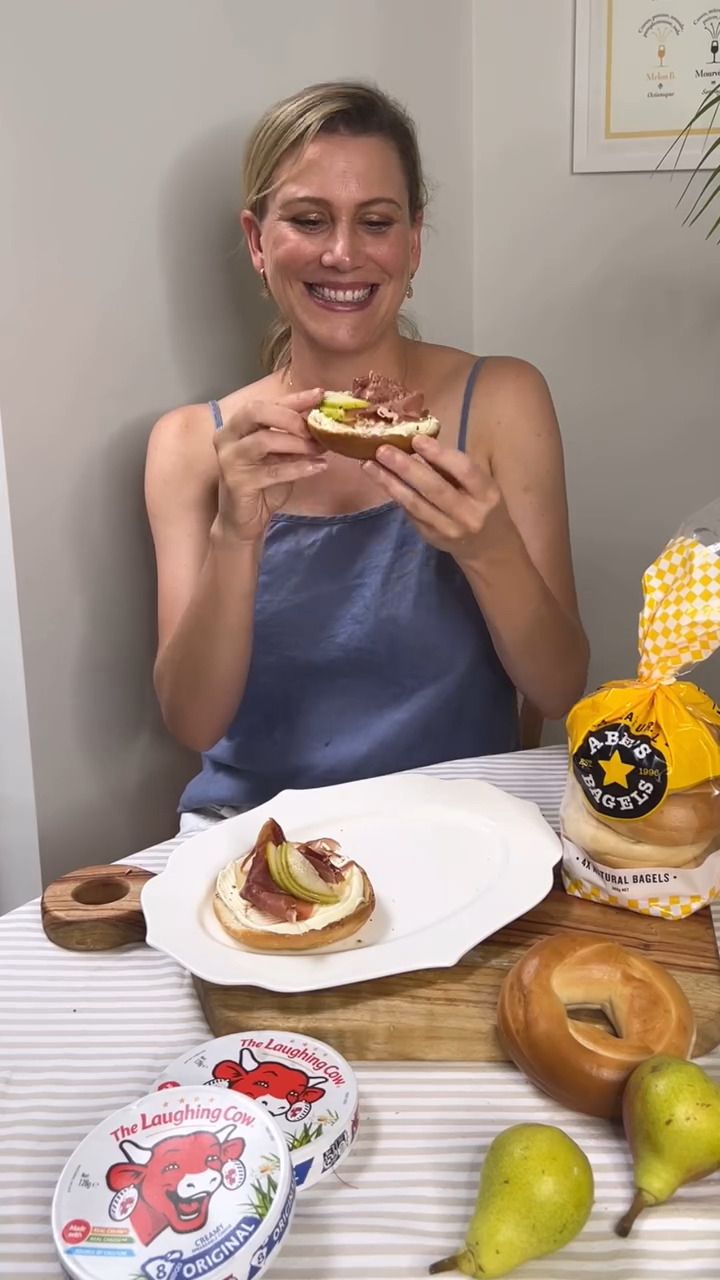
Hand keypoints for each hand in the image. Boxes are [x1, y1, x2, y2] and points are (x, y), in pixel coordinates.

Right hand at [213, 389, 325, 543]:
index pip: (266, 403)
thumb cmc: (261, 484)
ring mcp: (229, 459)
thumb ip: (293, 437)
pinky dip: (299, 468)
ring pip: (265, 440)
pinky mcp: (237, 482)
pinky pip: (272, 471)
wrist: (242, 521)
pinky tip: (318, 467)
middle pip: (256, 412)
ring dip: (297, 443)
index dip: (294, 398)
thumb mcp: (280, 455)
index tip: (320, 394)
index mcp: (237, 425)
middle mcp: (227, 437)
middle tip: (315, 428)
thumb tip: (324, 421)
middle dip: (290, 417)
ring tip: (320, 449)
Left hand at [362, 434, 507, 564]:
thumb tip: (417, 443)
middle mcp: (468, 514)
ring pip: (415, 504)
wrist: (487, 547)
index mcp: (487, 493)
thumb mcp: (480, 484)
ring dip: (390, 483)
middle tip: (382, 450)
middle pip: (434, 488)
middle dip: (406, 468)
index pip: (464, 470)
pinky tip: (381, 480)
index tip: (416, 439)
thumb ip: (454, 467)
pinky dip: (395, 495)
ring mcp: (448, 529)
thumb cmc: (482, 504)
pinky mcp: (431, 537)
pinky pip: (410, 513)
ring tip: (370, 465)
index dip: (439, 454)